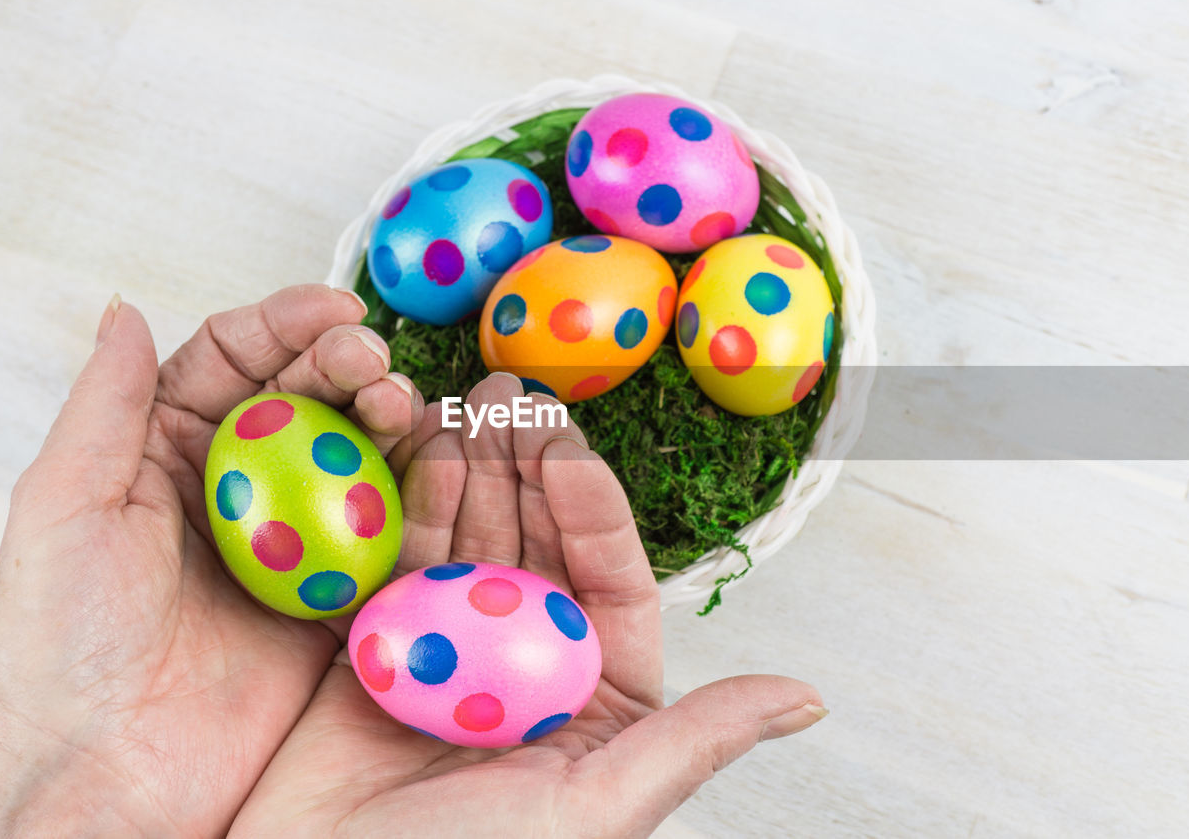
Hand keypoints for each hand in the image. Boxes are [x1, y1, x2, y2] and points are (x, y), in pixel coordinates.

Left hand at [0, 286, 421, 834]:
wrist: (112, 771)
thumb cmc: (66, 641)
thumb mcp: (66, 507)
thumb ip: (107, 404)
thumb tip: (125, 308)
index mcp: (168, 449)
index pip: (234, 362)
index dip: (286, 324)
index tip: (336, 310)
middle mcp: (240, 485)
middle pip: (307, 398)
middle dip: (347, 365)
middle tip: (374, 362)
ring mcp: (296, 538)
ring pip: (355, 454)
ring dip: (387, 419)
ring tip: (404, 405)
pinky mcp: (338, 592)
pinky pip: (387, 528)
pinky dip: (416, 491)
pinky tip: (431, 463)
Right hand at [232, 374, 825, 837]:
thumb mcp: (599, 807)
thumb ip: (696, 739)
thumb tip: (808, 698)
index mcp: (592, 693)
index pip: (609, 578)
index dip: (592, 507)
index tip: (568, 448)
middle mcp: (525, 658)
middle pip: (536, 541)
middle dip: (526, 465)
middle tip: (511, 391)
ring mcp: (451, 645)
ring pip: (471, 536)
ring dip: (471, 467)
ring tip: (466, 403)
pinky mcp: (380, 640)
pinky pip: (401, 559)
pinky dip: (409, 504)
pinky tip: (420, 450)